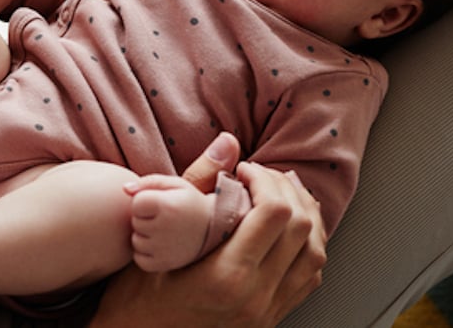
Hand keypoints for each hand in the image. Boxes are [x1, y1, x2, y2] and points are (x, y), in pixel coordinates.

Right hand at [90, 135, 326, 327]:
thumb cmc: (138, 294)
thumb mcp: (156, 235)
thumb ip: (195, 184)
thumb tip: (227, 143)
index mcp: (228, 276)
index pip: (275, 214)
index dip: (265, 179)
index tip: (243, 171)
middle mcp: (255, 297)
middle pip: (301, 228)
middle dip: (285, 190)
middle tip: (260, 177)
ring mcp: (266, 312)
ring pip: (315, 254)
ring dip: (304, 216)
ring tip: (281, 195)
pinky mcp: (269, 319)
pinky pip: (309, 279)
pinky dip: (307, 247)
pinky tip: (289, 231)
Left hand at [125, 174, 214, 271]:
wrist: (216, 229)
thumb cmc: (189, 202)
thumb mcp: (175, 184)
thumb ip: (148, 182)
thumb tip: (124, 189)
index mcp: (167, 205)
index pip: (135, 203)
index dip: (145, 201)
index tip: (160, 203)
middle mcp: (165, 229)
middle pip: (135, 222)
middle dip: (144, 219)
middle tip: (164, 218)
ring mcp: (164, 249)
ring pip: (135, 241)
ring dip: (144, 236)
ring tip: (163, 231)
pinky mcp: (164, 264)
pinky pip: (139, 259)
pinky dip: (145, 253)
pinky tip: (160, 245)